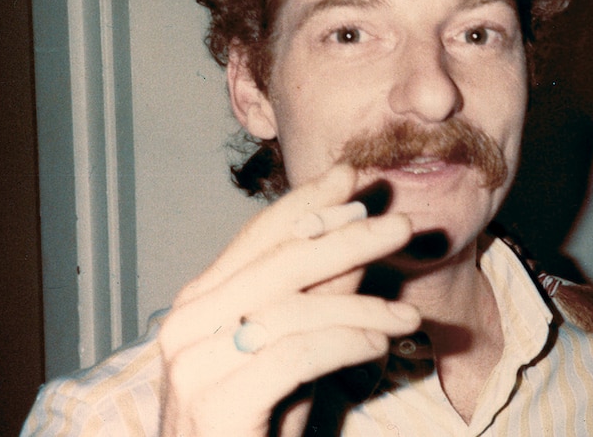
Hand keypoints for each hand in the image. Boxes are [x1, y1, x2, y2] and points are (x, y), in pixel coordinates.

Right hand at [158, 165, 419, 436]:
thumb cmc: (253, 423)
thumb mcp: (290, 351)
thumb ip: (314, 298)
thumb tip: (354, 238)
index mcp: (196, 303)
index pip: (258, 238)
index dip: (308, 205)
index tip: (352, 180)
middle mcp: (184, 325)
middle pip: (278, 263)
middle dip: (346, 238)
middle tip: (401, 226)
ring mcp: (192, 365)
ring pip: (291, 309)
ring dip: (360, 304)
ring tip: (407, 314)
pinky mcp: (215, 405)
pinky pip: (295, 355)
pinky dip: (345, 343)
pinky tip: (380, 344)